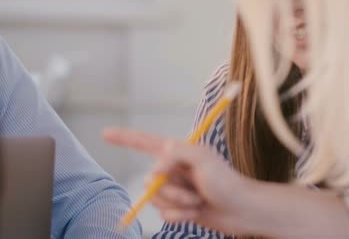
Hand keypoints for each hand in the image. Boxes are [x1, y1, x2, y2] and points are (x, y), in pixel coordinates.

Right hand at [103, 129, 258, 234]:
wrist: (242, 211)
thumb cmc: (227, 182)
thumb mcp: (203, 159)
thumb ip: (176, 154)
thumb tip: (154, 168)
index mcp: (180, 153)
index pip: (146, 142)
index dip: (125, 138)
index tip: (105, 133)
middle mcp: (175, 170)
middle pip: (150, 180)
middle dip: (170, 189)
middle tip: (194, 191)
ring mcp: (177, 189)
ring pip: (156, 199)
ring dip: (177, 203)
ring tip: (197, 201)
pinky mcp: (180, 208)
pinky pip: (165, 215)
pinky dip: (180, 216)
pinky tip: (196, 212)